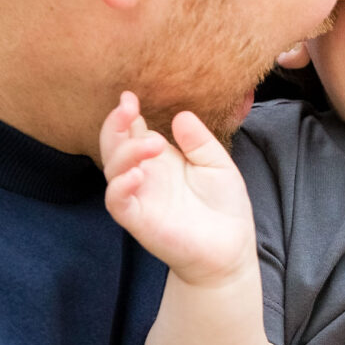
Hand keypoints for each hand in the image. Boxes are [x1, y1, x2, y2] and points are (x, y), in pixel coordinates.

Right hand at [99, 92, 255, 285]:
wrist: (231, 249)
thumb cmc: (224, 207)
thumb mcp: (218, 164)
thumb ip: (200, 141)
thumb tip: (181, 115)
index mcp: (161, 160)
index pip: (133, 132)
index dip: (126, 113)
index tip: (129, 95)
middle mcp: (145, 176)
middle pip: (115, 146)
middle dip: (115, 124)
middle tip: (128, 107)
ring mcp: (140, 197)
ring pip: (113, 170)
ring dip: (124, 152)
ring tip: (151, 144)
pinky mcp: (139, 221)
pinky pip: (118, 202)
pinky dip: (120, 187)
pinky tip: (136, 175)